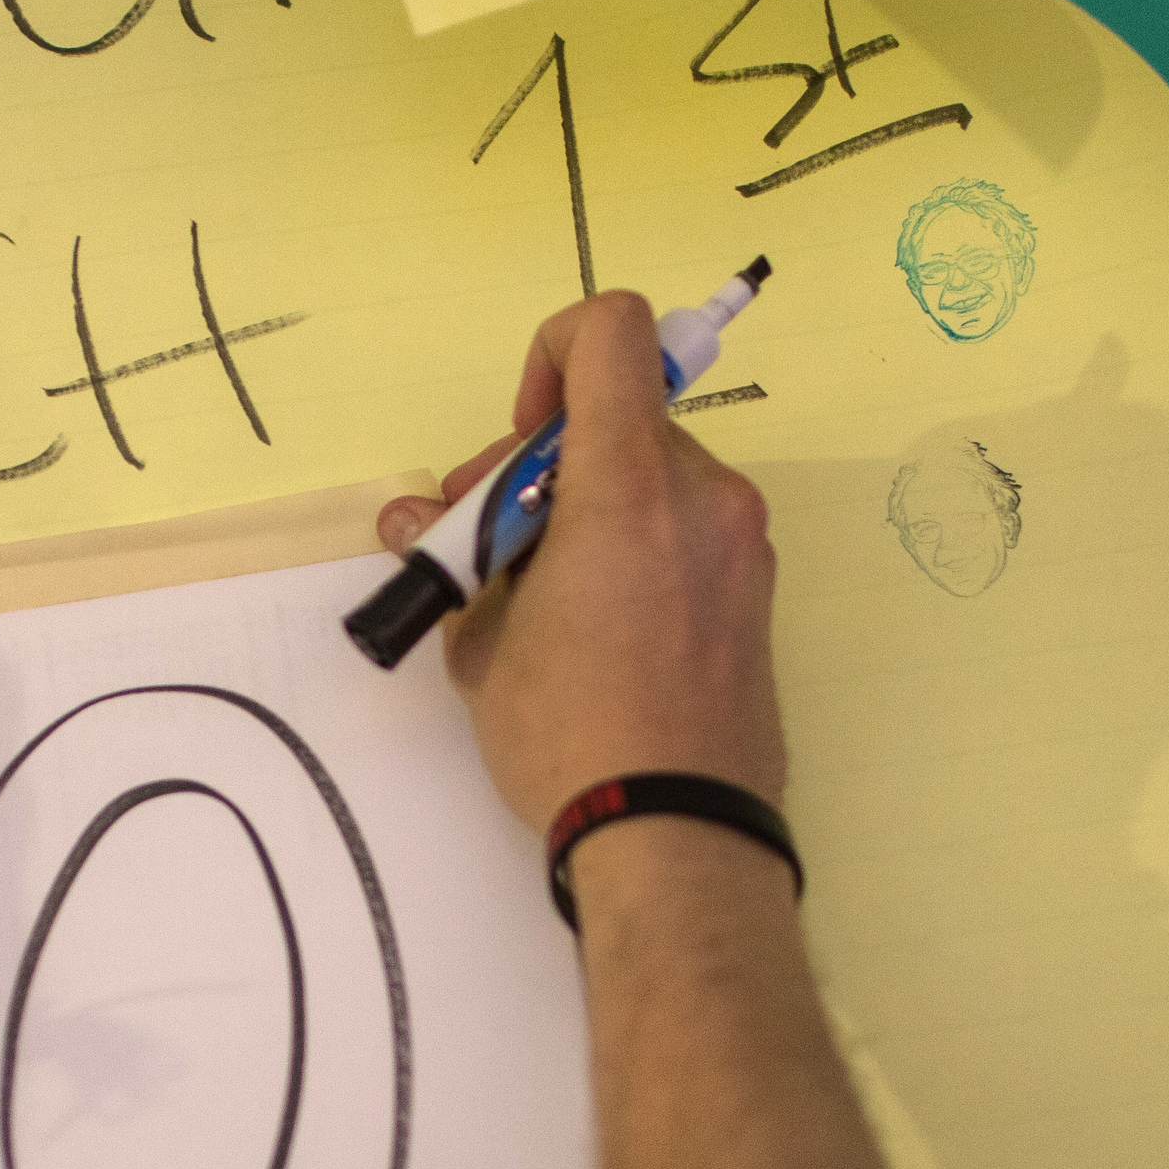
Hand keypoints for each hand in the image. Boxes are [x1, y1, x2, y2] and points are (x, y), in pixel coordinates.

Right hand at [376, 294, 783, 831]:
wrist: (676, 836)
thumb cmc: (570, 734)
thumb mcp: (482, 641)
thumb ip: (451, 559)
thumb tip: (413, 520)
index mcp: (632, 482)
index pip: (613, 331)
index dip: (552, 352)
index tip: (520, 435)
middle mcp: (704, 495)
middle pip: (620, 420)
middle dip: (543, 467)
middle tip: (489, 544)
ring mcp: (741, 545)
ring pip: (652, 479)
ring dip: (587, 511)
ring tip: (537, 597)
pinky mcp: (755, 594)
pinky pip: (684, 532)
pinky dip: (633, 549)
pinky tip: (593, 627)